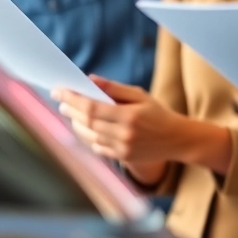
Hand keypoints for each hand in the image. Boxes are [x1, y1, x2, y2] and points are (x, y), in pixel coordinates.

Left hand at [54, 75, 227, 184]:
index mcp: (129, 116)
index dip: (73, 99)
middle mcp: (124, 134)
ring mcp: (123, 149)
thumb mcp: (140, 95)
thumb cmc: (158, 113)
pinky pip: (98, 147)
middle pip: (88, 122)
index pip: (93, 107)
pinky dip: (88, 137)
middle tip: (61, 101)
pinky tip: (86, 128)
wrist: (177, 139)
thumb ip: (115, 88)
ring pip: (90, 136)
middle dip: (71, 110)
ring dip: (77, 124)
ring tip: (71, 113)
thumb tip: (91, 79)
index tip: (60, 91)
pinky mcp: (122, 158)